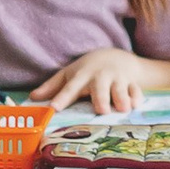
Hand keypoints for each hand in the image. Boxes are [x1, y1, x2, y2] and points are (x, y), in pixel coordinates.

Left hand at [33, 53, 148, 113]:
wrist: (117, 57)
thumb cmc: (88, 70)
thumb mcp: (70, 74)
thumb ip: (52, 86)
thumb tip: (32, 97)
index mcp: (82, 76)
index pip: (70, 88)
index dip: (62, 97)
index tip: (54, 108)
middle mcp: (100, 77)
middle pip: (100, 89)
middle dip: (101, 99)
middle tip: (102, 111)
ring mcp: (118, 79)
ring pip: (121, 90)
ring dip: (122, 99)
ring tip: (123, 108)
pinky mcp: (133, 82)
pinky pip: (136, 91)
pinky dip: (137, 98)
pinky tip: (136, 104)